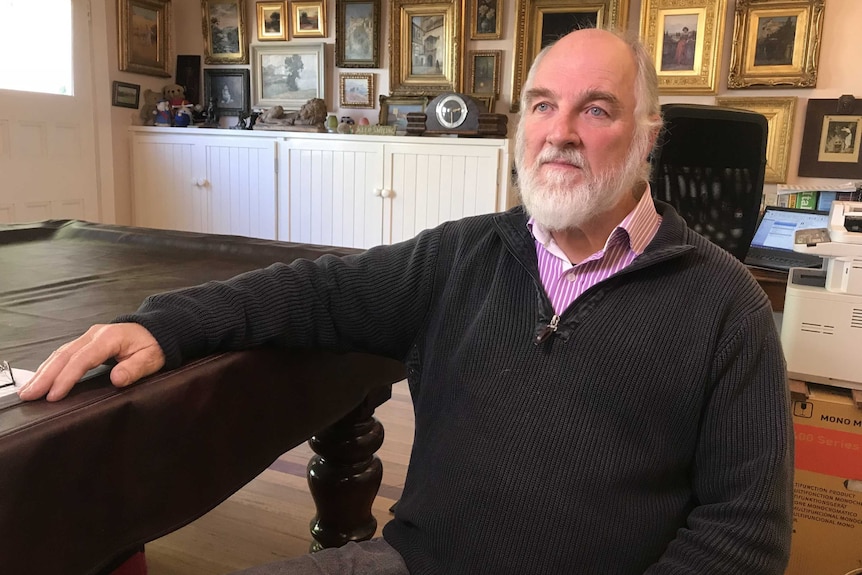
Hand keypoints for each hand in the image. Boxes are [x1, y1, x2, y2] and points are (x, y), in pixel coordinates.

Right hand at [18, 323, 165, 401]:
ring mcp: (88, 336)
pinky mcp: (86, 341)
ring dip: (43, 372)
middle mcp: (94, 334)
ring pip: (60, 353)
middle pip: (64, 355)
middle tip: (29, 395)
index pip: (83, 359)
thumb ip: (134, 369)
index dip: (66, 378)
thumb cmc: (153, 345)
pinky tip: (40, 377)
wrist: (157, 330)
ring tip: (28, 390)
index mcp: (109, 338)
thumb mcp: (151, 359)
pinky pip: (64, 353)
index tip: (54, 395)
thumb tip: (116, 379)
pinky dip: (50, 366)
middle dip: (45, 376)